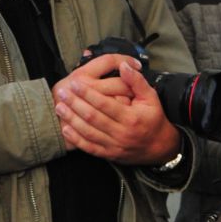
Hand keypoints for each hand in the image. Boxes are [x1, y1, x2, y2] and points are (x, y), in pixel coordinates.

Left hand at [52, 53, 181, 164]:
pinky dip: (76, 139)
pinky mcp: (109, 155)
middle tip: (61, 92)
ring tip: (59, 107)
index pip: (105, 104)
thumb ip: (137, 81)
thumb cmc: (154, 119)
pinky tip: (66, 128)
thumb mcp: (151, 98)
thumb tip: (124, 66)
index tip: (75, 83)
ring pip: (88, 132)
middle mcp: (122, 134)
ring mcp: (115, 146)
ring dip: (72, 119)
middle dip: (75, 104)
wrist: (160, 147)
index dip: (88, 93)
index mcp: (131, 118)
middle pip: (93, 117)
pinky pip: (89, 148)